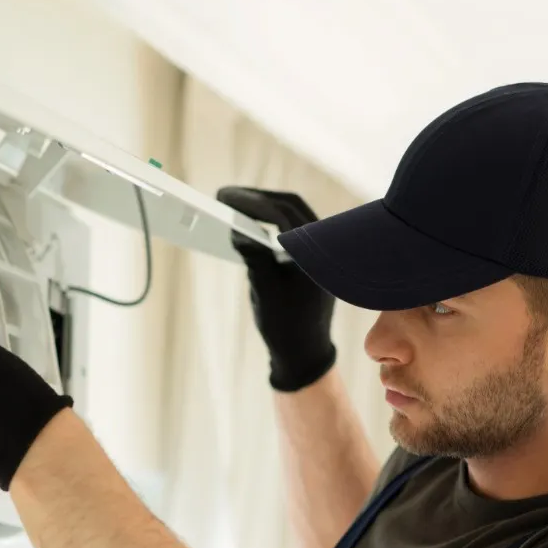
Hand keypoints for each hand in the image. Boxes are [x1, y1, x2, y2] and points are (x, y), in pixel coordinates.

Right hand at [216, 187, 336, 391]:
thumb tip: (238, 230)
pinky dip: (270, 220)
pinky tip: (248, 220)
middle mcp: (323, 245)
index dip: (251, 202)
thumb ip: (255, 259)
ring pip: (292, 213)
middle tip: (224, 195)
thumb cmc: (286, 326)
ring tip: (233, 203)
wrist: (305, 351)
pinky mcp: (312, 254)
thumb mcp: (264, 293)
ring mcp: (320, 248)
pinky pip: (292, 227)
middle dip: (257, 198)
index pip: (283, 214)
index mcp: (315, 254)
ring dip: (264, 206)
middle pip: (290, 205)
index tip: (224, 197)